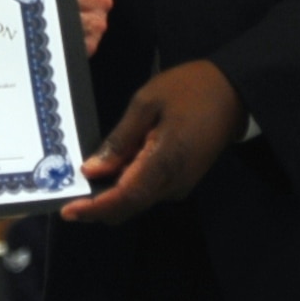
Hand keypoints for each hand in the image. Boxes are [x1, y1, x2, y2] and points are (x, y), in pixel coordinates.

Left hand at [61, 60, 246, 224]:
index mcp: (165, 162)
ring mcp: (180, 185)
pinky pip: (147, 190)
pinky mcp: (182, 180)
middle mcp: (173, 182)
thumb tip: (92, 170)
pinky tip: (111, 168)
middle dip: (97, 206)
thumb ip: (120, 140)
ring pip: (137, 201)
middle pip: (128, 207)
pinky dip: (126, 186)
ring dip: (110, 196)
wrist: (233, 92)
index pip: (125, 198)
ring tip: (84, 180)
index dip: (95, 208)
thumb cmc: (188, 90)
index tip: (68, 210)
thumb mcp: (146, 103)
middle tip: (67, 194)